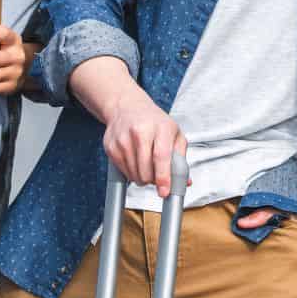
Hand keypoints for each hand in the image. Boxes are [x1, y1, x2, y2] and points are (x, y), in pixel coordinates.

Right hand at [102, 78, 186, 197]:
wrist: (127, 107)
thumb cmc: (154, 121)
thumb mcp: (174, 132)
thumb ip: (181, 157)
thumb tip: (185, 181)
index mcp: (160, 127)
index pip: (161, 156)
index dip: (163, 177)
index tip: (164, 191)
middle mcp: (140, 131)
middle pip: (146, 169)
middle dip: (153, 180)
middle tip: (157, 177)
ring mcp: (123, 139)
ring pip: (134, 174)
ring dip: (142, 178)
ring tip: (146, 166)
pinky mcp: (111, 147)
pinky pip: (123, 172)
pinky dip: (131, 174)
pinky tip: (135, 162)